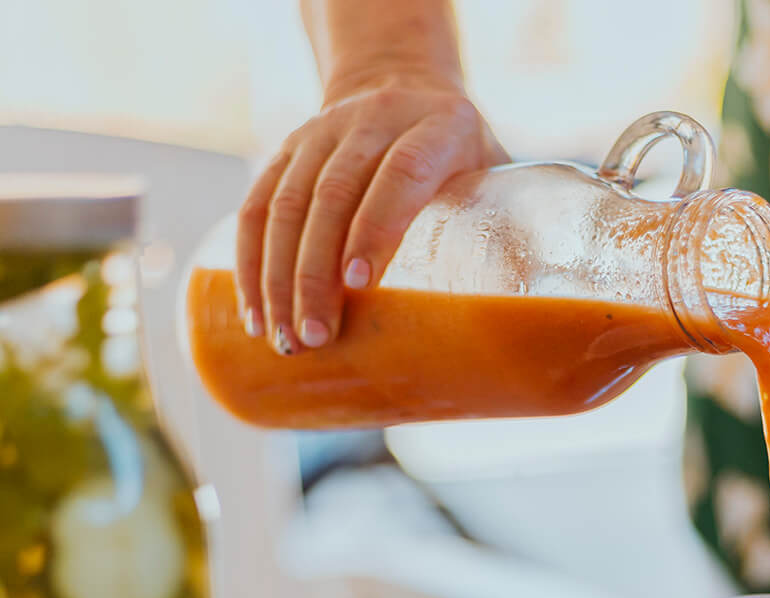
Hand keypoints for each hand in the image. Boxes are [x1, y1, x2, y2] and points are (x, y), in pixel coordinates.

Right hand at [235, 73, 505, 352]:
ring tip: (284, 339)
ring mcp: (323, 132)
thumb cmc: (462, 156)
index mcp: (439, 126)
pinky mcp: (287, 151)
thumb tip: (518, 330)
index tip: (359, 285)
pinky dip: (250, 262)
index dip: (377, 226)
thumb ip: (509, 234)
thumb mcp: (494, 178)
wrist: (402, 86)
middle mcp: (375, 120)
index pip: (401, 172)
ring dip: (278, 277)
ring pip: (286, 203)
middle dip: (317, 274)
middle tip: (317, 337)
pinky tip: (254, 312)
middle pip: (334, 194)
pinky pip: (256, 206)